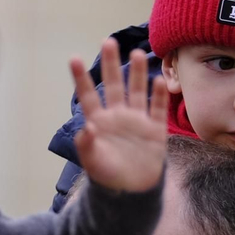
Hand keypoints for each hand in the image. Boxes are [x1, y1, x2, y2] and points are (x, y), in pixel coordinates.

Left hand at [71, 39, 168, 192]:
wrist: (132, 193)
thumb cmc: (108, 178)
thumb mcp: (94, 163)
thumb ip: (88, 145)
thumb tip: (87, 127)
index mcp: (99, 122)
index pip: (88, 95)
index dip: (82, 78)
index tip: (75, 58)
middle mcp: (117, 116)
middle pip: (114, 85)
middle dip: (111, 64)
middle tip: (108, 42)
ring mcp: (137, 121)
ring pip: (137, 91)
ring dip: (137, 73)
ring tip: (136, 53)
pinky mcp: (155, 130)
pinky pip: (158, 109)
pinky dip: (159, 95)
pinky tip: (160, 80)